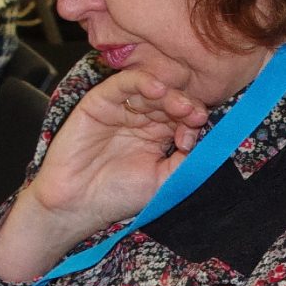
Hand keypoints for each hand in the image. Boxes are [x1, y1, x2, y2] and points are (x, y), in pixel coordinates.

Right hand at [0, 67, 217, 278]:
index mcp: (160, 134)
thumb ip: (185, 160)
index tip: (199, 129)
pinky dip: (141, 81)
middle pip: (170, 99)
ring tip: (181, 105)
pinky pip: (123, 84)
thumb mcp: (163, 180)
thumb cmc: (118, 195)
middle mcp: (143, 118)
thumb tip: (207, 139)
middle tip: (194, 115)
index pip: (184, 116)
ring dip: (169, 94)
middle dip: (185, 105)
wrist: (78, 204)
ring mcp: (122, 108)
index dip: (194, 118)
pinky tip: (157, 89)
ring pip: (151, 89)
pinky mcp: (100, 102)